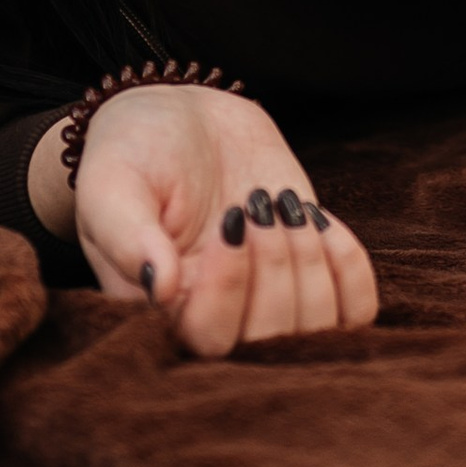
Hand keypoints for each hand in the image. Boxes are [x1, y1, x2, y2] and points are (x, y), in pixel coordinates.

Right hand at [29, 86, 379, 355]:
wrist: (182, 122)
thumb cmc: (134, 153)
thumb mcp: (111, 183)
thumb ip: (126, 236)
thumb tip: (162, 290)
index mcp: (161, 315)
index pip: (209, 339)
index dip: (229, 287)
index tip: (230, 219)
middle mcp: (217, 322)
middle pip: (269, 344)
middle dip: (276, 270)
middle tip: (259, 204)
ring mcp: (269, 305)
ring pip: (317, 331)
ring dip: (312, 264)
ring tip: (281, 205)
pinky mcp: (311, 281)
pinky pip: (354, 311)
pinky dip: (351, 269)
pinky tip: (320, 220)